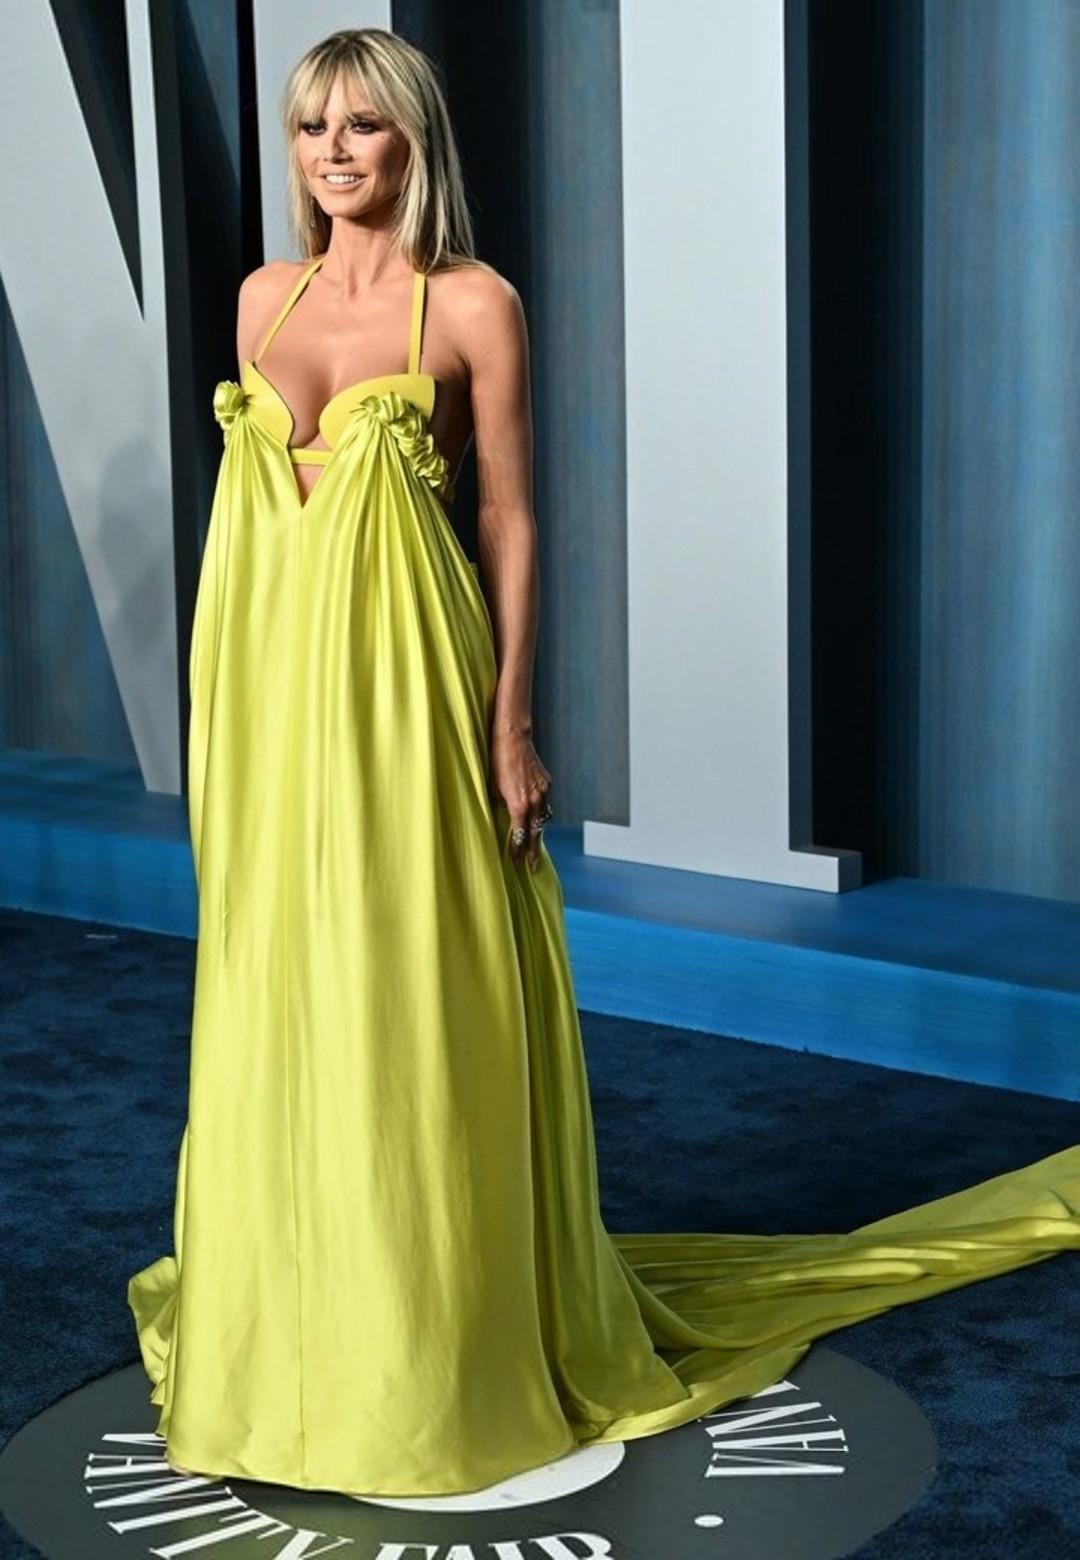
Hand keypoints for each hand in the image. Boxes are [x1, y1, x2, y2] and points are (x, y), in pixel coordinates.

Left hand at [489, 725, 552, 870]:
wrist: (512, 739)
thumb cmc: (496, 762)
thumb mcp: (492, 788)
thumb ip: (500, 805)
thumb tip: (503, 815)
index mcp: (519, 805)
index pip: (520, 834)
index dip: (518, 849)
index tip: (517, 861)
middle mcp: (534, 801)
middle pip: (536, 832)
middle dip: (534, 850)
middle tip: (533, 866)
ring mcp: (543, 791)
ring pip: (543, 817)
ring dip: (538, 830)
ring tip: (535, 844)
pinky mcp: (546, 781)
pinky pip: (544, 801)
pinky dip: (540, 810)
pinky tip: (536, 815)